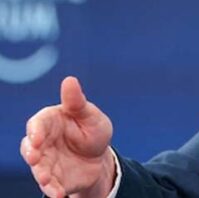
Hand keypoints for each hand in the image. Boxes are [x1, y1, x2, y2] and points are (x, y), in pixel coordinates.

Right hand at [20, 76, 115, 197]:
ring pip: (37, 168)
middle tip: (35, 158)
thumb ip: (76, 102)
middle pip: (30, 148)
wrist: (100, 158)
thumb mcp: (89, 115)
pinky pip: (50, 185)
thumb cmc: (92, 130)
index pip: (37, 124)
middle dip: (31, 153)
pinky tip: (59, 194)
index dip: (36, 131)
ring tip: (46, 179)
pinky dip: (53, 190)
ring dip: (40, 174)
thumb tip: (69, 80)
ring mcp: (45, 162)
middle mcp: (42, 143)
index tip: (38, 138)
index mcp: (50, 122)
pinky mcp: (53, 178)